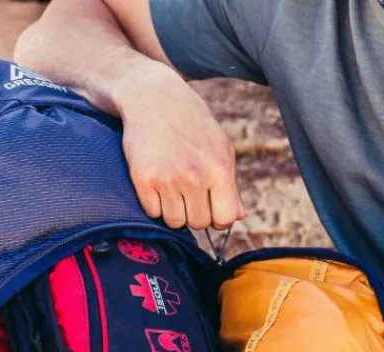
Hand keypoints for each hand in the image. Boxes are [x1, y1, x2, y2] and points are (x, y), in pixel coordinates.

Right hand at [114, 64, 244, 229]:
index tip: (209, 206)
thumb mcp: (220, 146)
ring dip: (172, 210)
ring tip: (171, 185)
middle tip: (186, 191)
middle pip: (198, 224)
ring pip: (174, 222)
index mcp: (219, 168)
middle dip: (193, 212)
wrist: (152, 96)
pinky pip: (152, 212)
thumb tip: (239, 216)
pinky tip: (156, 181)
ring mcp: (168, 179)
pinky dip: (154, 203)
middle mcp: (195, 176)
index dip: (217, 217)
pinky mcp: (144, 179)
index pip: (225, 219)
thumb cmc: (191, 122)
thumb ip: (230, 184)